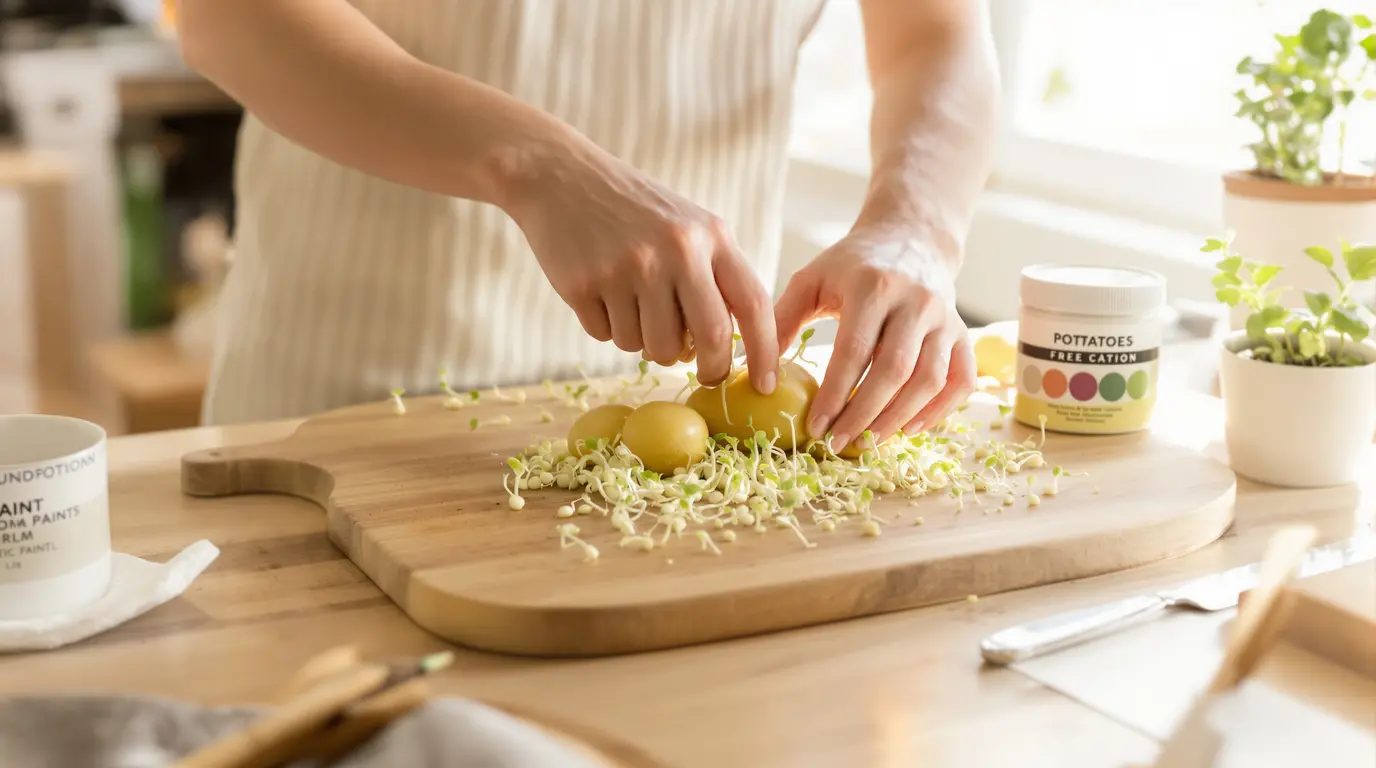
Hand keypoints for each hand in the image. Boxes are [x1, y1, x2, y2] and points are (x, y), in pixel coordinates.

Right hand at [504, 140, 778, 391]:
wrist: (560, 176)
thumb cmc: (634, 211)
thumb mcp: (688, 226)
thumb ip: (714, 278)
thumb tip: (720, 350)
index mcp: (710, 236)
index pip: (753, 303)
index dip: (765, 352)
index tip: (766, 386)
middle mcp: (675, 251)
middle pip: (709, 338)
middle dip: (710, 369)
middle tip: (702, 373)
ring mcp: (628, 268)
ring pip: (652, 348)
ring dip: (646, 343)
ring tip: (632, 303)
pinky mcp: (584, 285)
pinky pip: (609, 338)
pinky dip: (607, 326)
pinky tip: (599, 290)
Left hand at [774, 228, 975, 449]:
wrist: (910, 236)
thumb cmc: (852, 264)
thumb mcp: (813, 278)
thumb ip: (783, 318)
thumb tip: (759, 372)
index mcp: (874, 285)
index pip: (854, 350)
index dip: (834, 394)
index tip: (814, 427)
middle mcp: (917, 301)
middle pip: (895, 370)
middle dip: (864, 414)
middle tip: (838, 444)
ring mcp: (946, 318)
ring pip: (930, 380)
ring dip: (899, 419)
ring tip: (868, 443)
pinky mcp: (962, 333)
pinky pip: (960, 380)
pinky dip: (939, 411)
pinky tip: (909, 428)